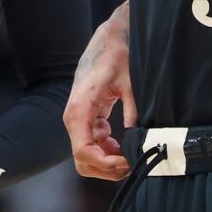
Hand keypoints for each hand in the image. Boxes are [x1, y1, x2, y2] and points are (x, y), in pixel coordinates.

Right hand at [63, 5, 135, 180]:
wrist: (106, 42)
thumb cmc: (115, 58)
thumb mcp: (128, 83)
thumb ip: (132, 110)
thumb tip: (137, 138)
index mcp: (80, 110)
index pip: (84, 152)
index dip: (106, 164)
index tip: (127, 162)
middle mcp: (73, 119)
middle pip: (83, 161)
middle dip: (107, 168)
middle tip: (131, 161)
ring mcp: (78, 121)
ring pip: (87, 157)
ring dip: (107, 161)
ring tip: (130, 153)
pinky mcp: (85, 120)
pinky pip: (92, 146)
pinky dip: (107, 152)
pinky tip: (123, 143)